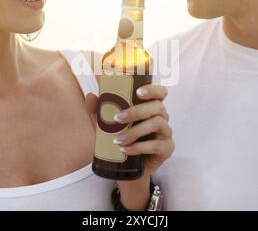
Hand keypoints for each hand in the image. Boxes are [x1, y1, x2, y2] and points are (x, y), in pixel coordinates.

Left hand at [85, 84, 173, 209]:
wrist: (125, 167)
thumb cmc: (119, 138)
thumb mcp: (106, 124)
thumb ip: (98, 110)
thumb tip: (91, 96)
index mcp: (151, 107)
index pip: (160, 92)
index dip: (153, 89)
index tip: (138, 92)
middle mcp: (162, 117)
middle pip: (157, 106)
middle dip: (136, 111)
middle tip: (117, 118)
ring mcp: (166, 133)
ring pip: (157, 124)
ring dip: (135, 131)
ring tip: (118, 140)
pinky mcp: (167, 148)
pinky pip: (156, 145)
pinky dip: (139, 147)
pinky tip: (125, 150)